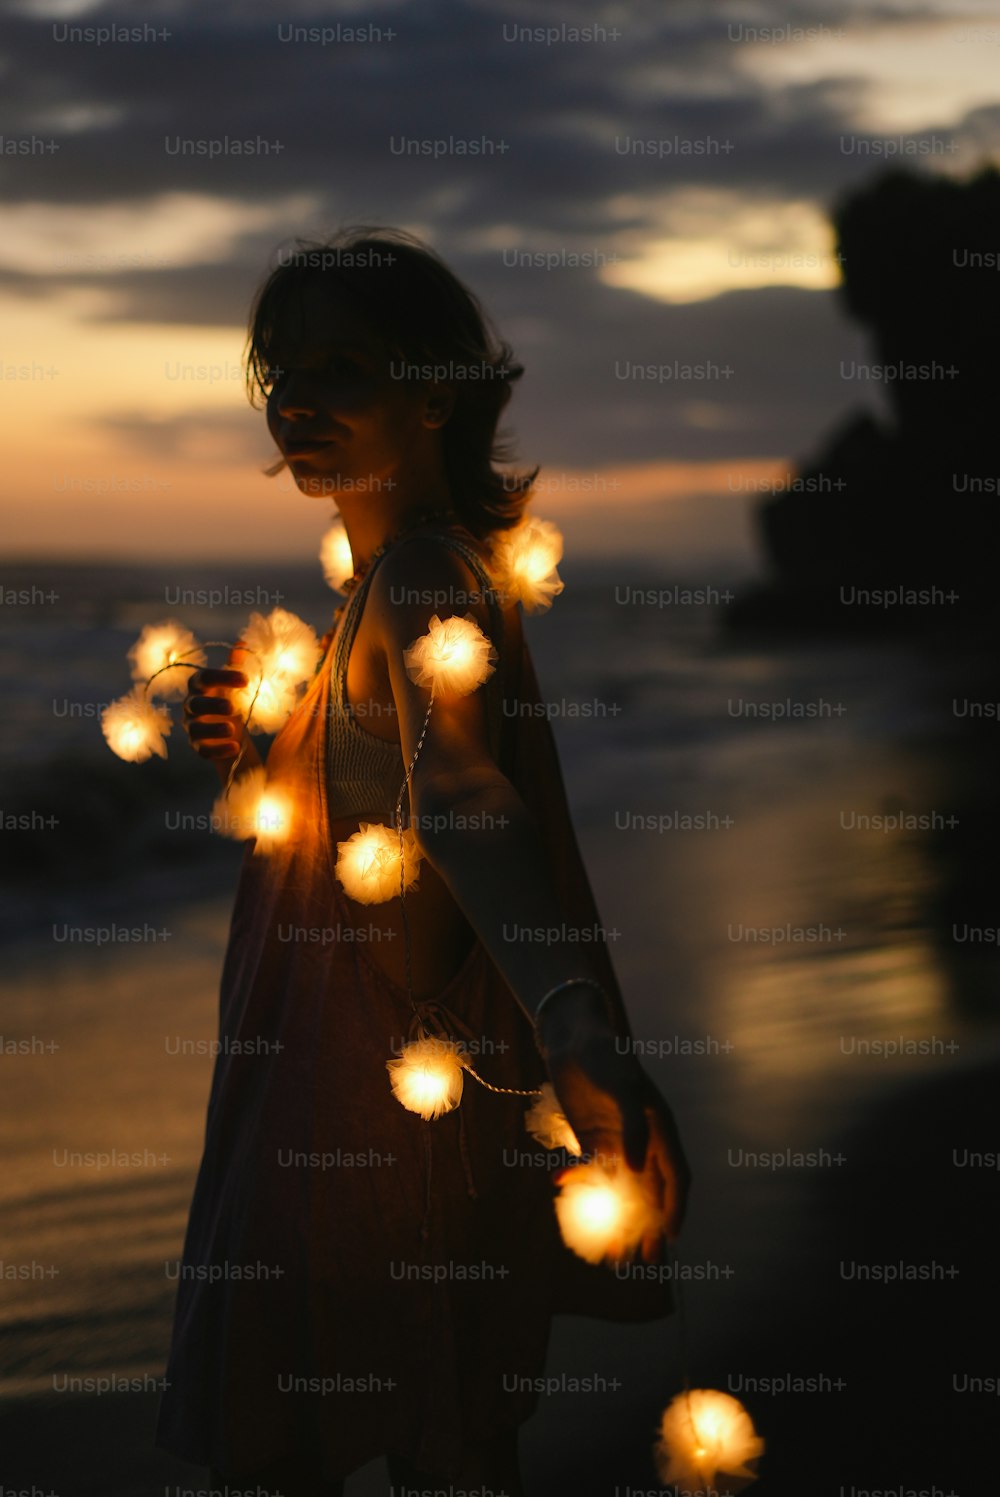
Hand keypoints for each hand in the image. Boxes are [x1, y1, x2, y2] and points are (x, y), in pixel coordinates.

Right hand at [183, 646, 249, 760]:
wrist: (230, 730)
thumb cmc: (229, 699)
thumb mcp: (233, 683)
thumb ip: (235, 665)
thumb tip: (243, 642)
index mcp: (199, 686)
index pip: (203, 678)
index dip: (221, 677)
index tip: (245, 679)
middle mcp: (191, 706)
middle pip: (194, 704)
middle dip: (212, 705)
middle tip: (232, 708)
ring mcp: (192, 727)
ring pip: (195, 729)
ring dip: (213, 730)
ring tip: (232, 730)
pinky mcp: (198, 746)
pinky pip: (202, 750)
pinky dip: (218, 750)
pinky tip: (235, 748)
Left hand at [540, 1000, 690, 1254]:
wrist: (571, 1040)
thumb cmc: (605, 1057)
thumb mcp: (623, 1087)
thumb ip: (633, 1125)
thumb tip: (637, 1168)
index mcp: (660, 1129)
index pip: (676, 1176)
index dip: (675, 1208)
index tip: (669, 1239)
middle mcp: (642, 1140)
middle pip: (649, 1193)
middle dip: (645, 1227)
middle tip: (638, 1260)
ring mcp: (616, 1142)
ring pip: (620, 1190)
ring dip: (614, 1218)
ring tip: (607, 1251)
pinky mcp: (590, 1140)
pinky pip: (589, 1172)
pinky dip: (580, 1185)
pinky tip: (561, 1191)